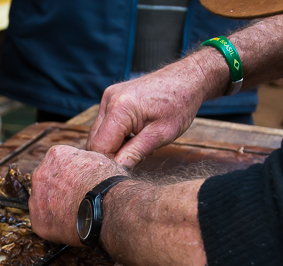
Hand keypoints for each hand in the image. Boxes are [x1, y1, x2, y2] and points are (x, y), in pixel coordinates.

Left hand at [29, 146, 127, 244]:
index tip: (80, 182)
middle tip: (76, 199)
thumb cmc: (108, 183)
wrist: (106, 207)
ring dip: (55, 207)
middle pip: (47, 182)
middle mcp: (40, 174)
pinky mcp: (38, 222)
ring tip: (75, 213)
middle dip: (59, 190)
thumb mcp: (99, 159)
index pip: (59, 163)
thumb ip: (84, 159)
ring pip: (43, 203)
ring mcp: (36, 199)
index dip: (72, 174)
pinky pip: (45, 223)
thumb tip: (84, 163)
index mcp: (55, 155)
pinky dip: (56, 225)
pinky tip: (70, 225)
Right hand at [86, 53, 222, 167]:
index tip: (126, 169)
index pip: (100, 147)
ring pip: (97, 134)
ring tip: (137, 144)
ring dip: (113, 145)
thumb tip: (117, 170)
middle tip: (135, 157)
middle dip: (111, 154)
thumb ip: (136, 153)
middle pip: (94, 141)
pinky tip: (133, 134)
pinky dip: (115, 135)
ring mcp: (108, 97)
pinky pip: (104, 124)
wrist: (188, 78)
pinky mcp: (111, 97)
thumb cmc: (180, 104)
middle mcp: (109, 100)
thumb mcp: (161, 134)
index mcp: (120, 109)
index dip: (110, 162)